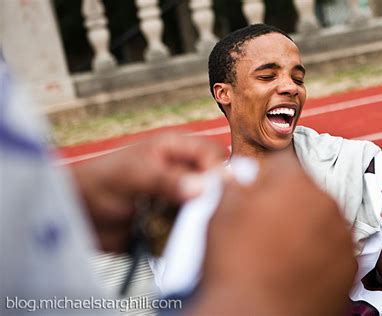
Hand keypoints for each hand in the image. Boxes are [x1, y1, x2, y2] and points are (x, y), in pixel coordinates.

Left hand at [71, 132, 225, 251]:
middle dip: (215, 193)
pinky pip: (194, 222)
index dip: (218, 169)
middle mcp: (181, 170)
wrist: (79, 215)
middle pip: (215, 178)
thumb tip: (203, 188)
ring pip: (208, 201)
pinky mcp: (174, 218)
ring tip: (192, 224)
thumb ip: (167, 180)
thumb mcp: (134, 176)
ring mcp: (179, 195)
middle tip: (206, 210)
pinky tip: (183, 235)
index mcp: (174, 148)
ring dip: (204, 213)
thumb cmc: (100, 183)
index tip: (214, 192)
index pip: (211, 152)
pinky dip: (193, 229)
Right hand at [189, 152, 355, 315]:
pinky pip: (333, 248)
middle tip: (265, 226)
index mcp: (294, 182)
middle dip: (287, 201)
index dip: (264, 179)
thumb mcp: (222, 212)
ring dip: (305, 226)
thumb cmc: (236, 264)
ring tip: (281, 250)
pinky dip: (319, 253)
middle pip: (305, 191)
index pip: (282, 164)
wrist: (257, 315)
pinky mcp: (350, 266)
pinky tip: (296, 267)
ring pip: (322, 219)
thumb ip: (234, 183)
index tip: (254, 195)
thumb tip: (238, 174)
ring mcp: (342, 236)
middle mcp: (326, 204)